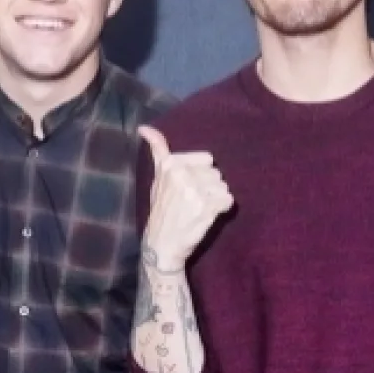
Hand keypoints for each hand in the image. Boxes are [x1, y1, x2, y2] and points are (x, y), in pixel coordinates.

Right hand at [138, 126, 233, 271]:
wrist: (161, 245)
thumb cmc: (161, 210)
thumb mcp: (157, 178)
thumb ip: (158, 151)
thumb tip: (144, 127)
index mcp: (170, 164)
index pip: (207, 158)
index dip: (201, 174)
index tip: (186, 188)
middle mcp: (182, 174)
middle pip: (216, 172)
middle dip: (209, 186)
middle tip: (193, 202)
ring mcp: (195, 191)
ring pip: (223, 186)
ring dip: (216, 198)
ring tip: (199, 210)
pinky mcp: (207, 207)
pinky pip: (228, 200)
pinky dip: (222, 209)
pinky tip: (207, 216)